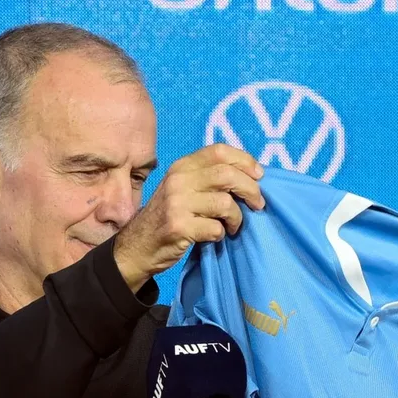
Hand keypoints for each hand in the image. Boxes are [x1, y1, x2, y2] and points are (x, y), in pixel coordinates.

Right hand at [113, 144, 265, 291]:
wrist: (138, 246)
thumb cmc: (168, 217)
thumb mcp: (181, 188)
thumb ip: (207, 177)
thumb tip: (250, 174)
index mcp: (182, 167)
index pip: (219, 151)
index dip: (245, 160)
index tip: (259, 175)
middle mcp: (178, 181)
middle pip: (227, 175)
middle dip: (251, 190)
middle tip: (257, 204)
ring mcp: (177, 204)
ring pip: (225, 204)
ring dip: (237, 218)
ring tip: (233, 226)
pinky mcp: (179, 227)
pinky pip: (216, 229)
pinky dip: (222, 234)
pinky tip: (215, 236)